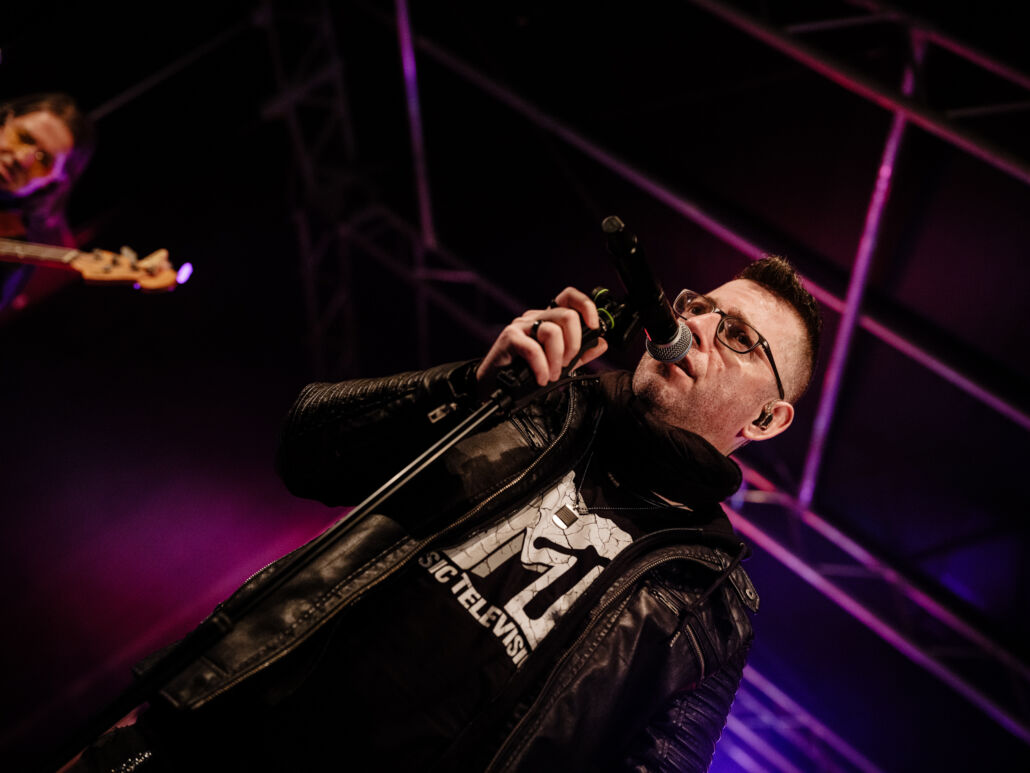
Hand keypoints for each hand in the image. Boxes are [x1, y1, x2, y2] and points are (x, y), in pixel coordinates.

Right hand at [476, 287, 609, 388]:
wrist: (494, 385)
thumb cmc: (524, 372)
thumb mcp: (559, 363)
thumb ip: (580, 353)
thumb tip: (602, 343)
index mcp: (548, 319)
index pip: (569, 297)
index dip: (586, 306)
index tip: (594, 327)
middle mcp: (535, 317)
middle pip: (567, 315)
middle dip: (574, 344)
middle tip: (567, 364)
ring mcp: (521, 326)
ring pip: (553, 331)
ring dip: (557, 359)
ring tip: (551, 375)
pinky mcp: (510, 338)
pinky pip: (534, 348)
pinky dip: (542, 367)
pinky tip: (541, 378)